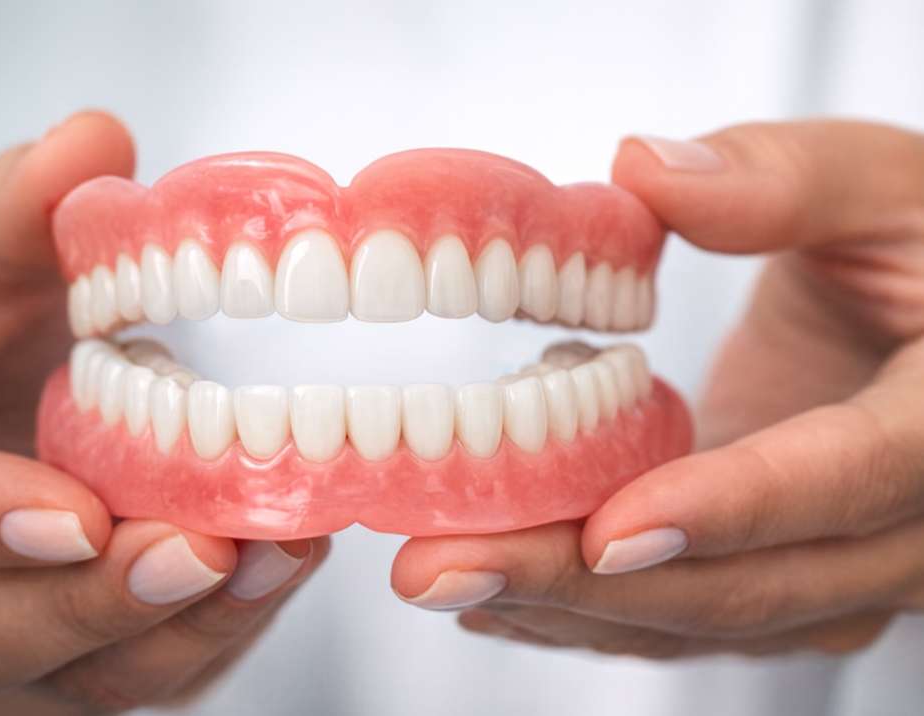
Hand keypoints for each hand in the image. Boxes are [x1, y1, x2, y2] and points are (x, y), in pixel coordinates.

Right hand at [0, 112, 325, 713]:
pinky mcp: (73, 661)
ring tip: (278, 556)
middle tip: (202, 549)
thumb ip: (14, 216)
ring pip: (78, 676)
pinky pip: (142, 678)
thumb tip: (95, 142)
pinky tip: (281, 570)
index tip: (73, 510)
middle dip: (98, 603)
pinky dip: (218, 635)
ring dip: (184, 631)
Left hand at [391, 120, 923, 657]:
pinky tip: (490, 590)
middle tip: (441, 568)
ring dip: (564, 609)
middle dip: (584, 586)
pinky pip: (686, 609)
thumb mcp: (884, 185)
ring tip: (439, 576)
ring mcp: (835, 560)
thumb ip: (781, 180)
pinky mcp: (772, 561)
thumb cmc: (919, 242)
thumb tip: (643, 172)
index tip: (604, 530)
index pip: (844, 481)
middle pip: (748, 584)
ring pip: (705, 618)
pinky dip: (586, 608)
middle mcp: (902, 524)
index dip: (723, 508)